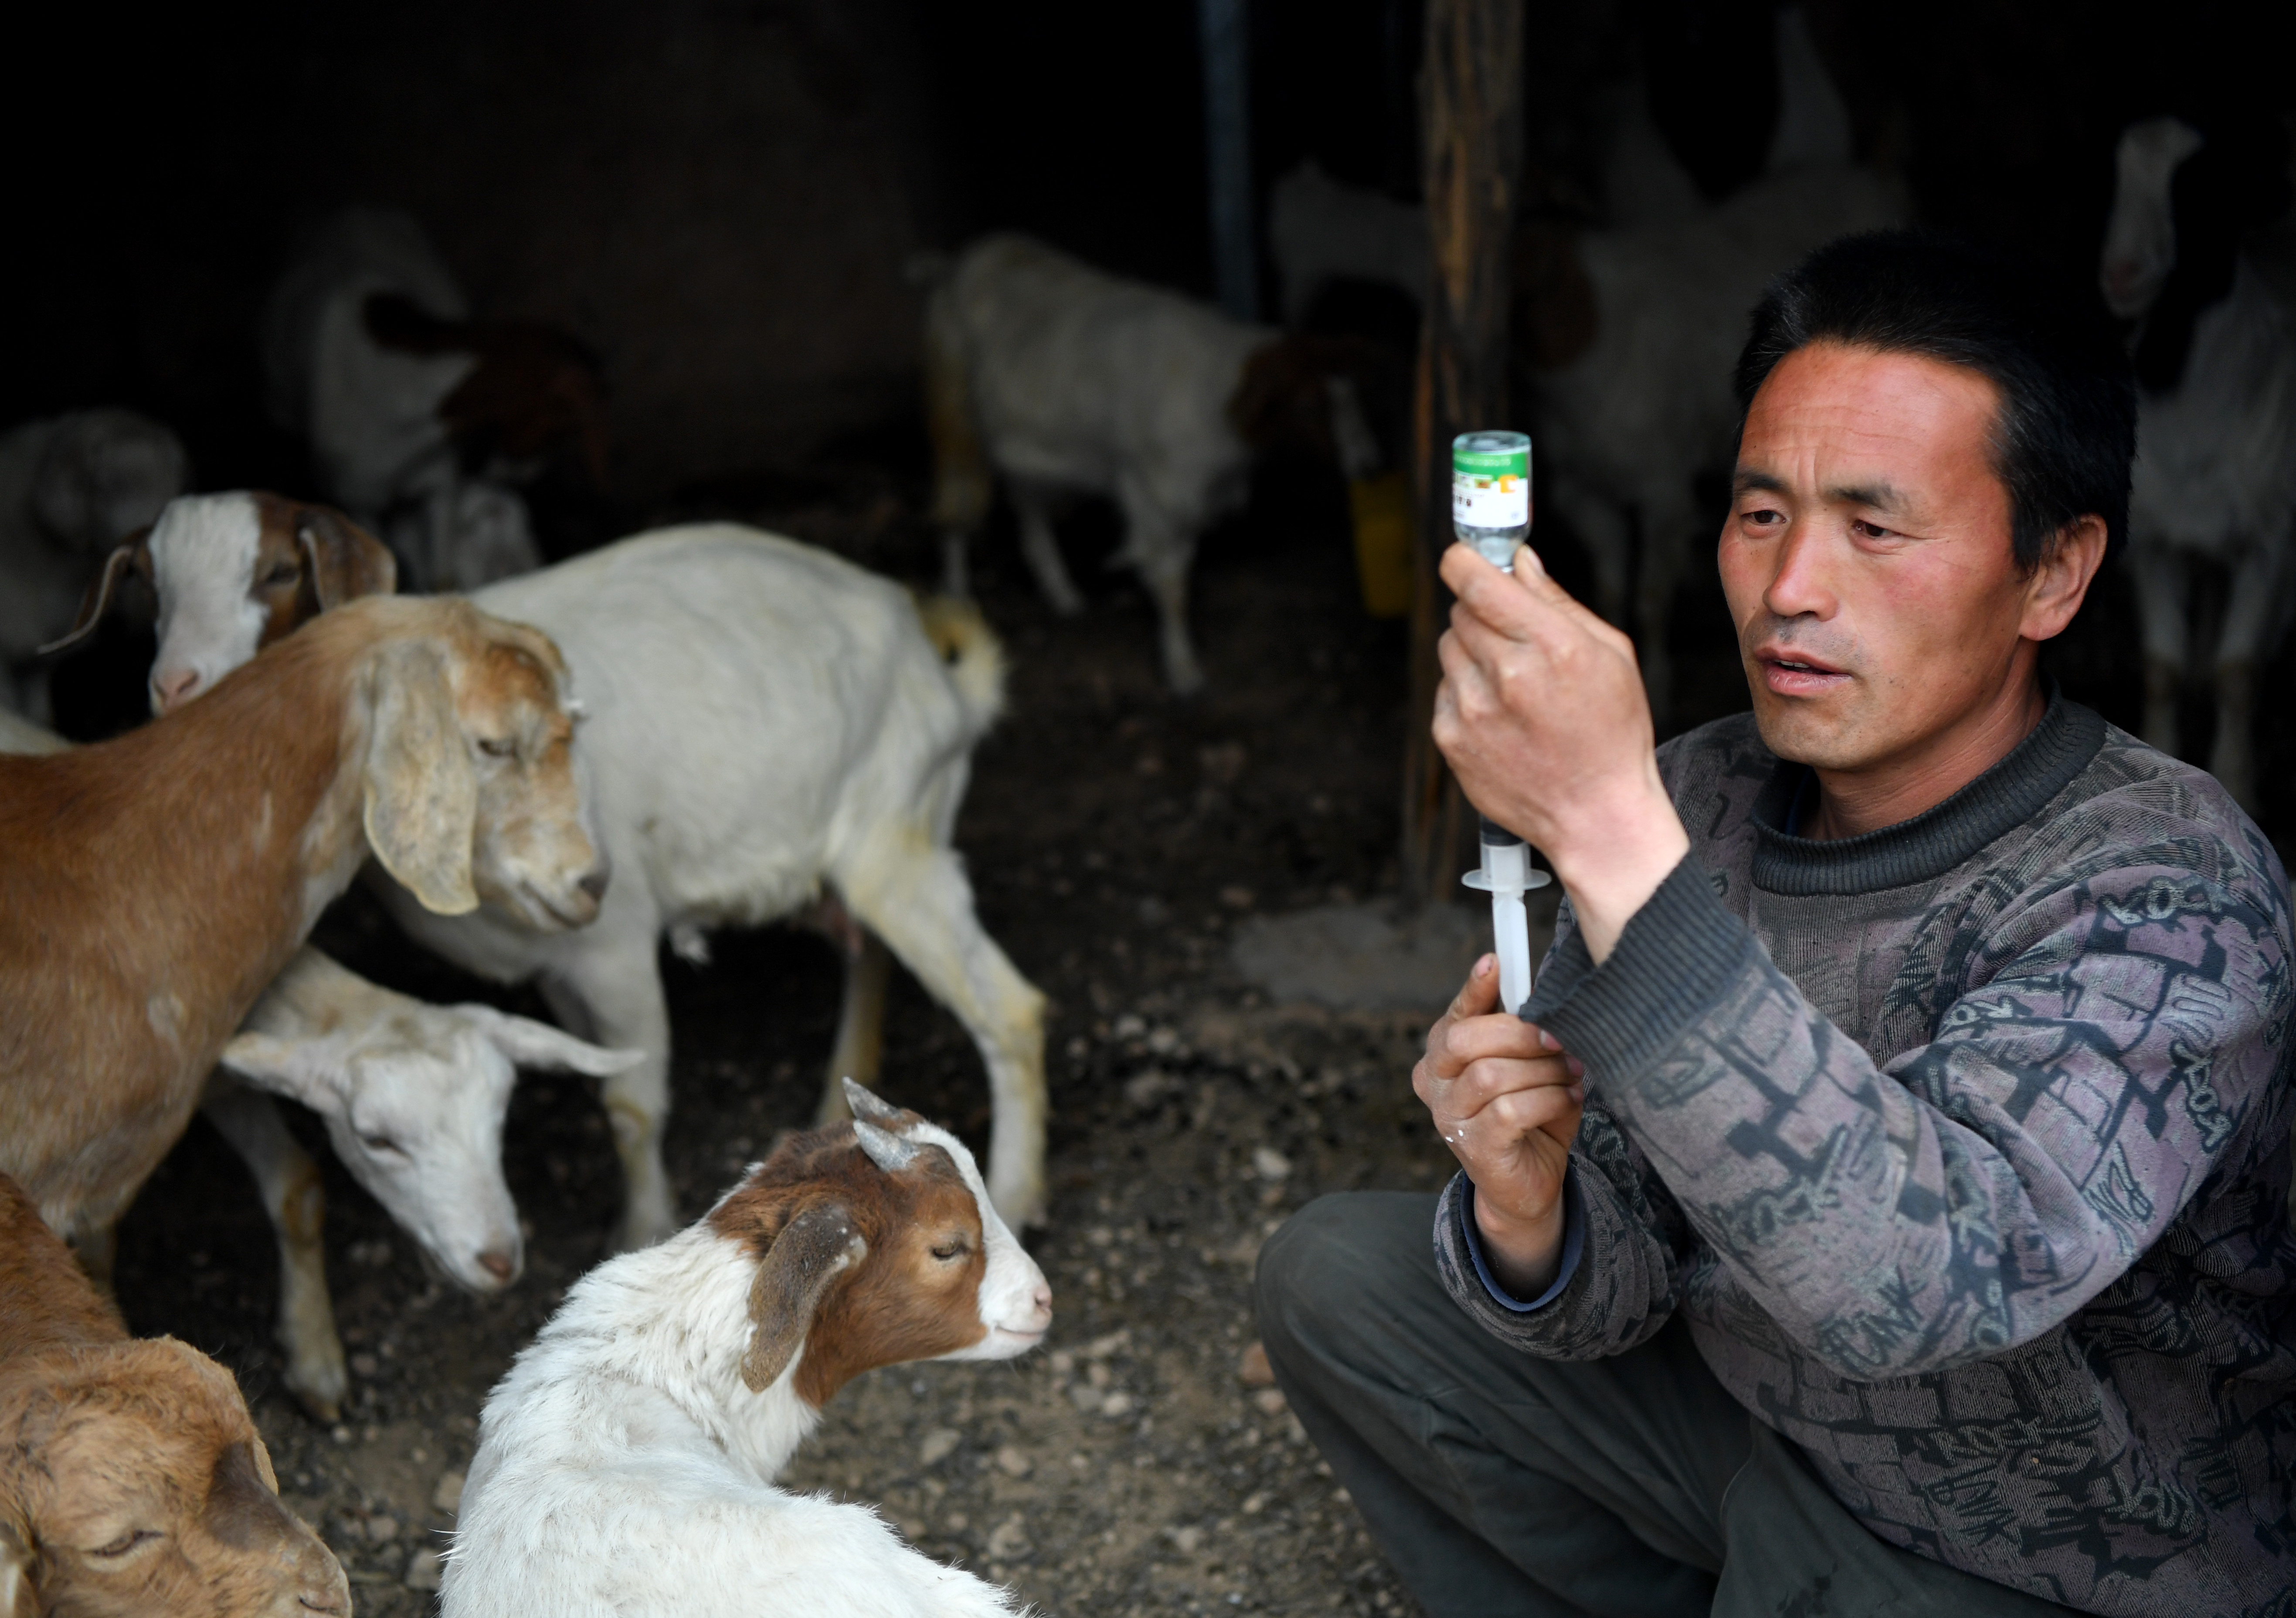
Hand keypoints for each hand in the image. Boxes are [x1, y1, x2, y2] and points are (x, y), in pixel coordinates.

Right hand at [1413, 954, 1585, 1297]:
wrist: (1528, 1186)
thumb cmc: (1530, 1115)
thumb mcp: (1526, 1066)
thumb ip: (1522, 1032)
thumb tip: (1541, 998)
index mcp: (1442, 1055)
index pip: (1454, 1015)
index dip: (1473, 988)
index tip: (1494, 962)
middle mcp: (1434, 1083)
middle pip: (1466, 1040)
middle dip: (1519, 1033)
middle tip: (1559, 1040)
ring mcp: (1448, 1117)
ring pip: (1492, 1075)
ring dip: (1543, 1071)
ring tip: (1572, 1074)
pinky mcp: (1472, 1147)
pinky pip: (1511, 1110)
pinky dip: (1549, 1099)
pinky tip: (1568, 1099)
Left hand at [1434, 543, 1689, 960]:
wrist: (1596, 815)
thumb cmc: (1612, 734)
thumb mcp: (1611, 656)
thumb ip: (1558, 602)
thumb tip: (1519, 561)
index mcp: (1552, 646)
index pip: (1477, 581)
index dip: (1463, 561)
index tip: (1463, 558)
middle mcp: (1507, 675)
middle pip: (1461, 611)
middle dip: (1483, 613)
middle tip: (1513, 638)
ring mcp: (1473, 709)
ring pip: (1449, 647)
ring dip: (1473, 654)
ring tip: (1513, 684)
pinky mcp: (1451, 738)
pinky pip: (1444, 690)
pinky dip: (1466, 693)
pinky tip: (1503, 717)